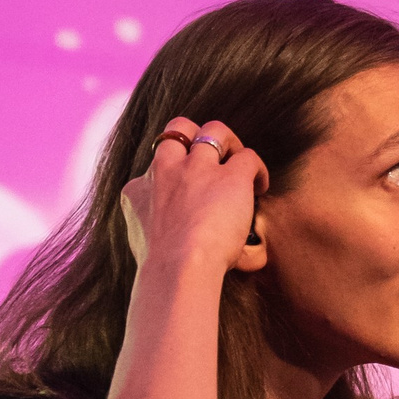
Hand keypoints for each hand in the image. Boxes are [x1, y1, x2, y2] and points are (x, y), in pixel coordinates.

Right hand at [121, 117, 266, 277]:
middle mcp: (165, 171)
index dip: (170, 174)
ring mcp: (197, 170)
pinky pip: (248, 157)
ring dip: (227, 143)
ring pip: (214, 131)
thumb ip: (152, 228)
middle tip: (209, 156)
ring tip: (236, 162)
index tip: (181, 188)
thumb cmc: (163, 270)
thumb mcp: (141, 241)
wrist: (176, 270)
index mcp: (138, 190)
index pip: (153, 168)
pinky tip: (259, 185)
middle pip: (178, 129)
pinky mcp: (230, 177)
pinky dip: (256, 169)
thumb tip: (166, 242)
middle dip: (193, 135)